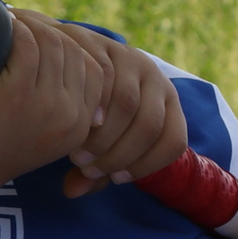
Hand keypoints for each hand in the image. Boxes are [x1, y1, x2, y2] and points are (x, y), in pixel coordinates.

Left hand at [0, 10, 108, 194]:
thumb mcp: (32, 135)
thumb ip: (50, 114)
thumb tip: (56, 72)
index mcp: (78, 128)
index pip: (94, 70)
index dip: (69, 45)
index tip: (37, 34)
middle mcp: (71, 118)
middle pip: (76, 52)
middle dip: (50, 28)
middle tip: (17, 22)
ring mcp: (47, 105)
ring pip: (54, 43)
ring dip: (31, 22)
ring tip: (7, 19)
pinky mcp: (19, 93)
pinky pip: (29, 44)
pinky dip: (18, 27)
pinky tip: (3, 22)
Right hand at [48, 26, 189, 197]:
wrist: (63, 54)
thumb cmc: (88, 105)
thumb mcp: (100, 138)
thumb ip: (94, 167)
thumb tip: (72, 192)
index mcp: (167, 102)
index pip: (174, 141)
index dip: (148, 166)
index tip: (117, 179)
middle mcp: (155, 78)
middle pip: (150, 126)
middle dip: (119, 155)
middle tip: (89, 168)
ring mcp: (130, 58)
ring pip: (127, 105)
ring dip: (102, 138)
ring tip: (77, 154)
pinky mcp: (103, 45)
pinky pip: (103, 83)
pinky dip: (91, 109)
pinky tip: (76, 125)